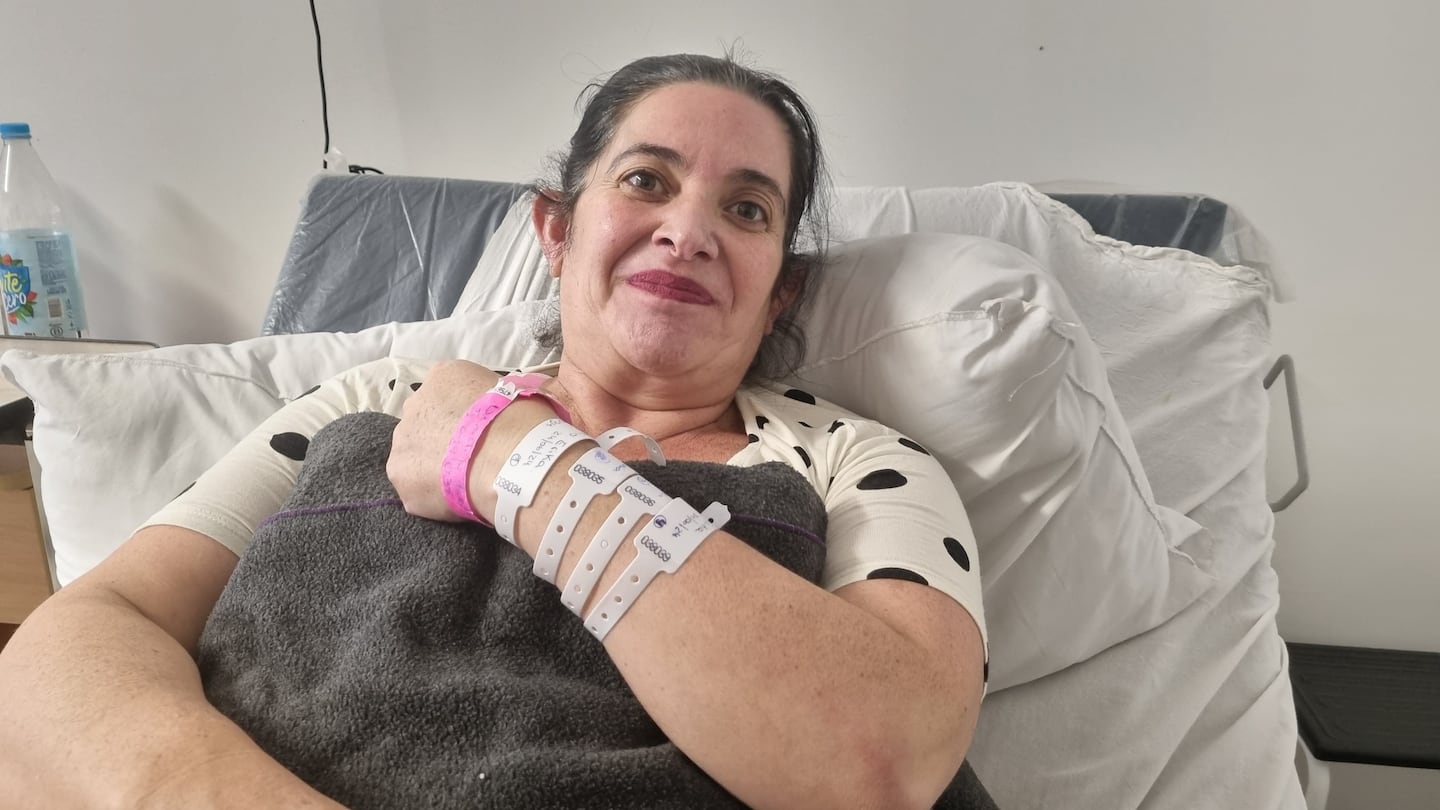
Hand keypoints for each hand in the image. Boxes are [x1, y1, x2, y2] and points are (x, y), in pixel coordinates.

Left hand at [386, 360, 499, 520]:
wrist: (506, 457)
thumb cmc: (519, 421)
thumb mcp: (511, 390)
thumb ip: (490, 399)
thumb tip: (494, 414)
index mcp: (443, 376)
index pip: (445, 393)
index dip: (462, 415)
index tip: (477, 430)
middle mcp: (414, 403)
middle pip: (424, 423)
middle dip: (442, 438)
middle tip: (469, 456)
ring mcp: (402, 440)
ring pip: (414, 455)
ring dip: (433, 465)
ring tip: (463, 481)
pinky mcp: (400, 475)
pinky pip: (415, 486)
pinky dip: (432, 494)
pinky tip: (455, 499)